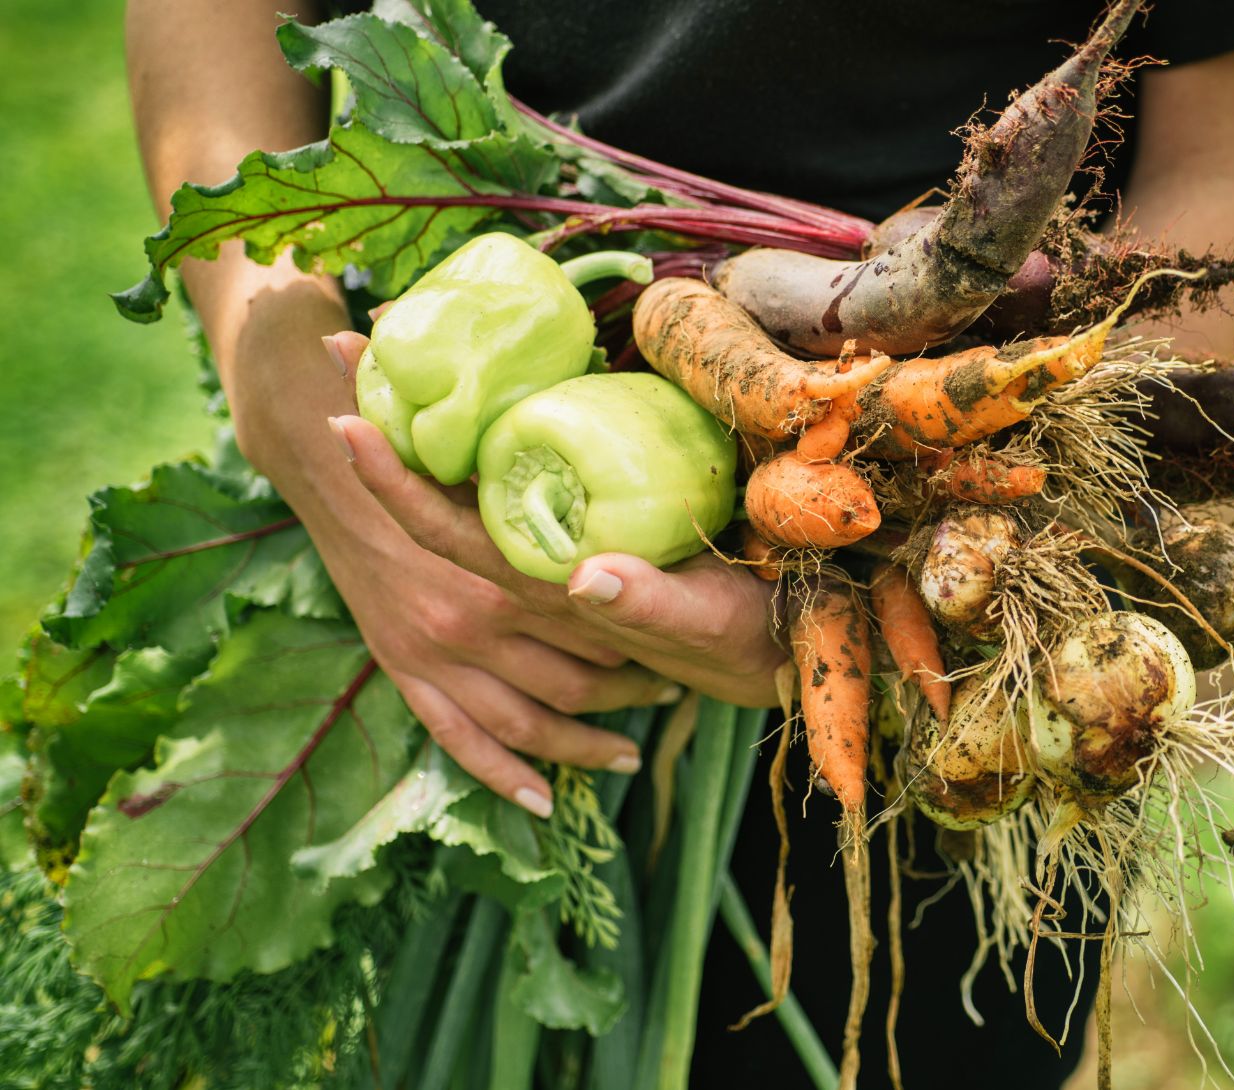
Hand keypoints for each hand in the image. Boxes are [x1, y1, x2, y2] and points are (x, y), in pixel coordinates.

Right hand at [198, 270, 673, 818]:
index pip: (597, 622)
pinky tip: (543, 800)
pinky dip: (503, 776)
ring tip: (630, 751)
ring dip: (584, 744)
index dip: (644, 641)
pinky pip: (461, 741)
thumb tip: (644, 478)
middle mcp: (475, 615)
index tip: (684, 648)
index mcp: (511, 564)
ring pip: (529, 721)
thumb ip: (559, 490)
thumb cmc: (439, 448)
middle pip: (576, 677)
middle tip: (671, 690)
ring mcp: (438, 653)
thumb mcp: (508, 464)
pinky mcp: (407, 674)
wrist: (335, 453)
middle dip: (628, 691)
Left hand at [324, 333, 789, 709]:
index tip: (343, 418)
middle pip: (436, 494)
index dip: (393, 480)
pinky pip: (511, 483)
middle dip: (386, 422)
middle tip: (342, 346)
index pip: (449, 530)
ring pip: (465, 484)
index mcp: (544, 585)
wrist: (769, 652)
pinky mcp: (585, 530)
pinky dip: (476, 436)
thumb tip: (587, 577)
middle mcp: (531, 565)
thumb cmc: (737, 636)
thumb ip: (649, 605)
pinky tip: (464, 396)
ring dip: (417, 424)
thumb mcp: (703, 623)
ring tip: (381, 356)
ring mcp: (554, 545)